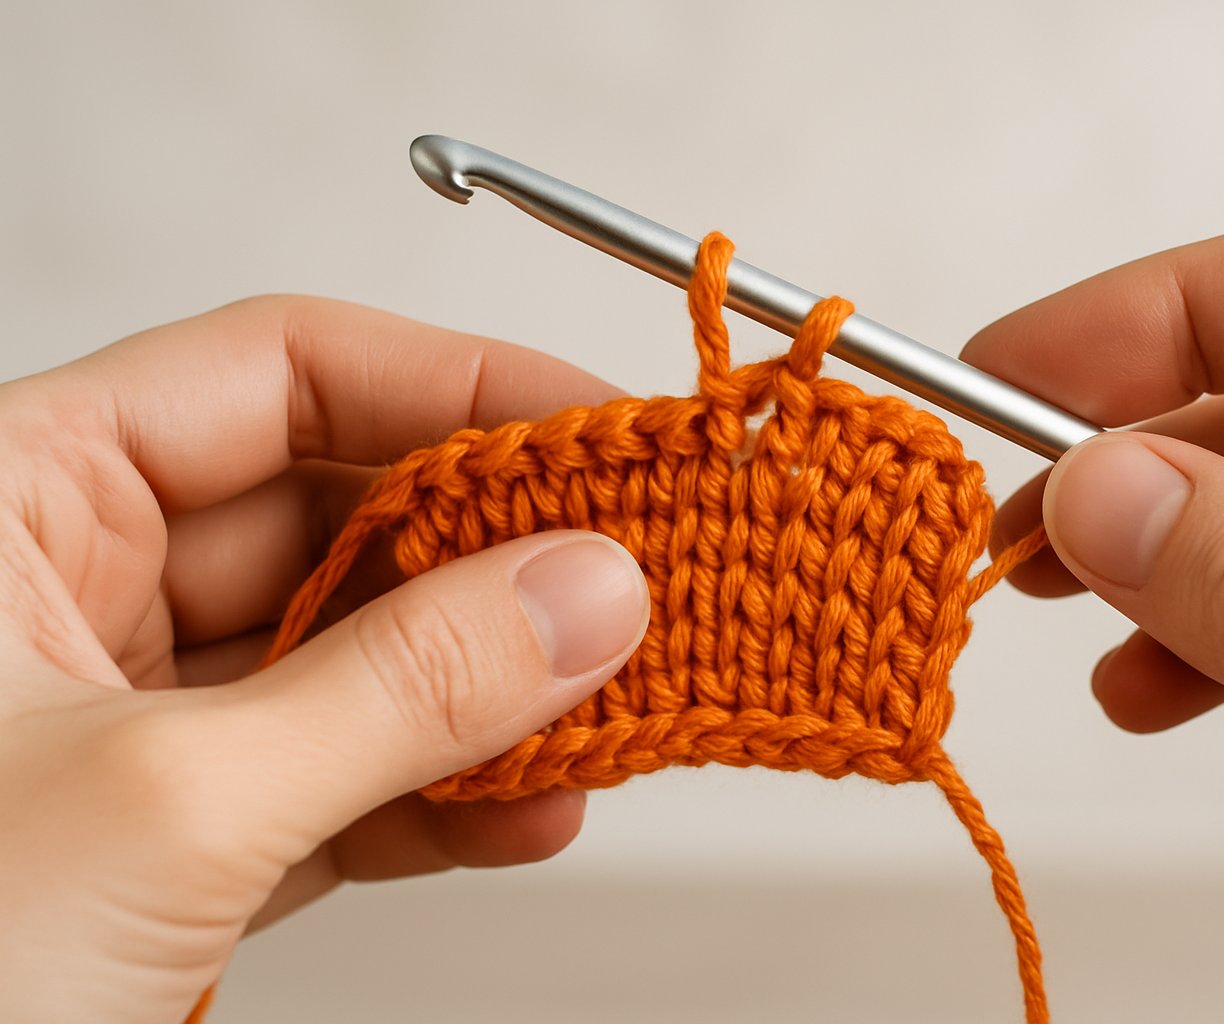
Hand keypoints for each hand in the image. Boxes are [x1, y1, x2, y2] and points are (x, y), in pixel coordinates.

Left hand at [0, 296, 649, 1021]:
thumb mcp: (166, 806)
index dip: (452, 383)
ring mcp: (133, 724)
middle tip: (628, 569)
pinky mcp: (183, 840)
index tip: (591, 425)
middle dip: (495, 555)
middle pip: (337, 514)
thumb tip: (580, 594)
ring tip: (605, 696)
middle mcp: (66, 597)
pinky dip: (449, 797)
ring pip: (357, 656)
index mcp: (3, 505)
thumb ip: (398, 688)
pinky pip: (347, 778)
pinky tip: (532, 805)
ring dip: (492, 688)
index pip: (273, 374)